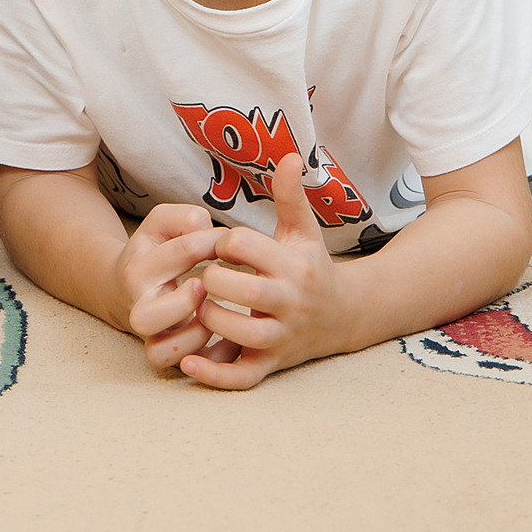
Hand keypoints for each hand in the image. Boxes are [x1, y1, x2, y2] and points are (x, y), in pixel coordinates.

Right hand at [112, 203, 224, 370]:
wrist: (127, 287)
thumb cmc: (156, 252)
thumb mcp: (162, 223)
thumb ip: (184, 217)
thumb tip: (207, 230)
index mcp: (139, 268)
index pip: (183, 251)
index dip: (214, 241)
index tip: (225, 241)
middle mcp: (139, 306)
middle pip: (145, 318)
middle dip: (183, 303)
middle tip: (204, 288)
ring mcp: (151, 334)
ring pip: (161, 352)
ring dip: (194, 335)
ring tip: (212, 316)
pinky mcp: (165, 352)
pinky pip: (179, 367)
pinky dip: (206, 359)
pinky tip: (226, 339)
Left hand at [184, 156, 348, 389]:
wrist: (345, 317)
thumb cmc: (310, 267)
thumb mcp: (303, 231)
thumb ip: (290, 195)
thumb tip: (290, 154)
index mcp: (291, 266)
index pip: (242, 245)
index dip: (223, 242)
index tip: (222, 247)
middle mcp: (288, 303)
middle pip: (239, 289)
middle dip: (212, 280)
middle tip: (205, 278)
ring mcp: (280, 337)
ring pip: (239, 332)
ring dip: (210, 320)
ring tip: (200, 307)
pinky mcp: (271, 364)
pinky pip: (241, 377)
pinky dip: (213, 375)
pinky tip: (186, 362)